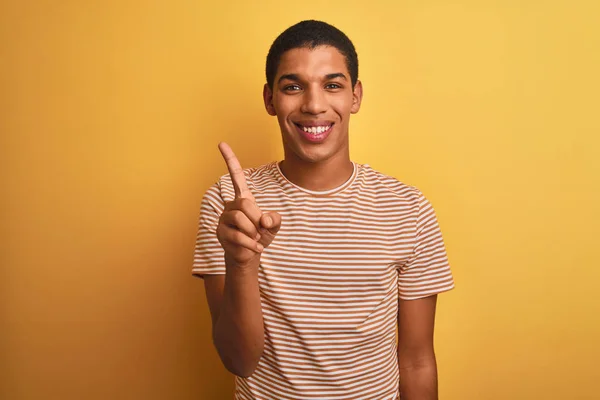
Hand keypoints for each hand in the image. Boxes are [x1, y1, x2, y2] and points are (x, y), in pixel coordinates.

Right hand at [216, 142, 280, 266]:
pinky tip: (256, 248)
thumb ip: (275, 219)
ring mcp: (223, 219)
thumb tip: (264, 220)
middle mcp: (230, 205)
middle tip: (259, 230)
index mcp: (243, 198)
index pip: (236, 176)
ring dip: (253, 232)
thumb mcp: (274, 225)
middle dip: (256, 218)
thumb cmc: (260, 236)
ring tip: (255, 238)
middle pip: (245, 204)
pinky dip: (251, 244)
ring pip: (240, 220)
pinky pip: (238, 236)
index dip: (230, 159)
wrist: (250, 255)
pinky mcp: (220, 232)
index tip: (221, 143)